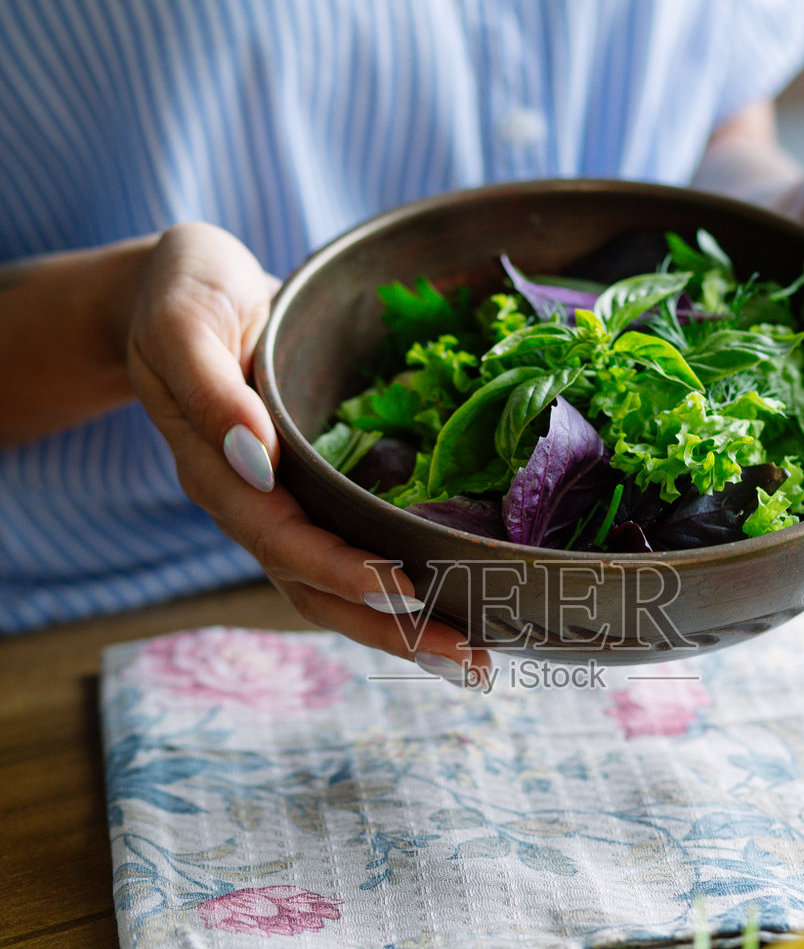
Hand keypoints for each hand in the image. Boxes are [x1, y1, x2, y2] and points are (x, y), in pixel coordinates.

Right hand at [126, 223, 489, 682]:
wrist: (189, 288)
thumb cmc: (183, 292)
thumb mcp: (182, 320)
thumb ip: (209, 387)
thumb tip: (254, 454)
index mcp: (215, 473)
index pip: (280, 540)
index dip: (339, 570)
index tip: (402, 590)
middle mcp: (252, 505)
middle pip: (315, 591)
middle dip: (390, 631)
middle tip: (470, 661)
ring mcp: (284, 506)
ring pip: (339, 591)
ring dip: (405, 631)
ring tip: (476, 660)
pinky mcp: (316, 495)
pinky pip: (358, 552)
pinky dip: (404, 590)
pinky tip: (460, 603)